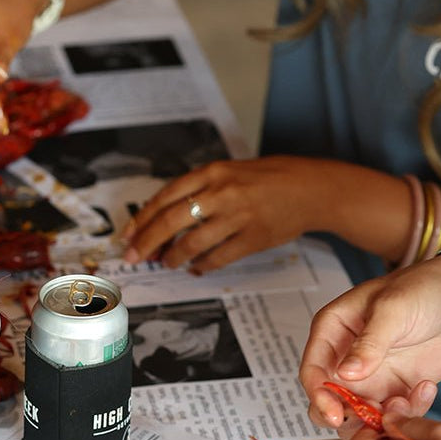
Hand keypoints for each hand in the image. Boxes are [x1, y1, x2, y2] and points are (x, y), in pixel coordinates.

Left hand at [120, 156, 327, 272]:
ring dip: (173, 257)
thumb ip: (198, 190)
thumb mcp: (229, 171)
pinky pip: (218, 257)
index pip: (165, 196)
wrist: (312, 188)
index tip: (128, 235)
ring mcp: (238, 216)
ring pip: (192, 242)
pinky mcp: (253, 237)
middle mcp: (222, 191)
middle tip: (134, 256)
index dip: (142, 218)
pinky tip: (195, 268)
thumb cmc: (268, 179)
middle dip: (147, 241)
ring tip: (166, 262)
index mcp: (212, 172)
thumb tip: (162, 219)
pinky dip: (202, 266)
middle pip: (171, 220)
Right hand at [300, 252, 440, 429]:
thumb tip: (345, 374)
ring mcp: (371, 376)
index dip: (318, 395)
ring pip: (357, 414)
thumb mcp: (392, 309)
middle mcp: (346, 358)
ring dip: (378, 419)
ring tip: (404, 401)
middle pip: (328, 400)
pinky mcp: (396, 388)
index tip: (334, 414)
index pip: (313, 371)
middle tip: (367, 420)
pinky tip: (426, 388)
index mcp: (333, 332)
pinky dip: (408, 412)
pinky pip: (392, 414)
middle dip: (344, 416)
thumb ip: (369, 343)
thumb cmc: (423, 289)